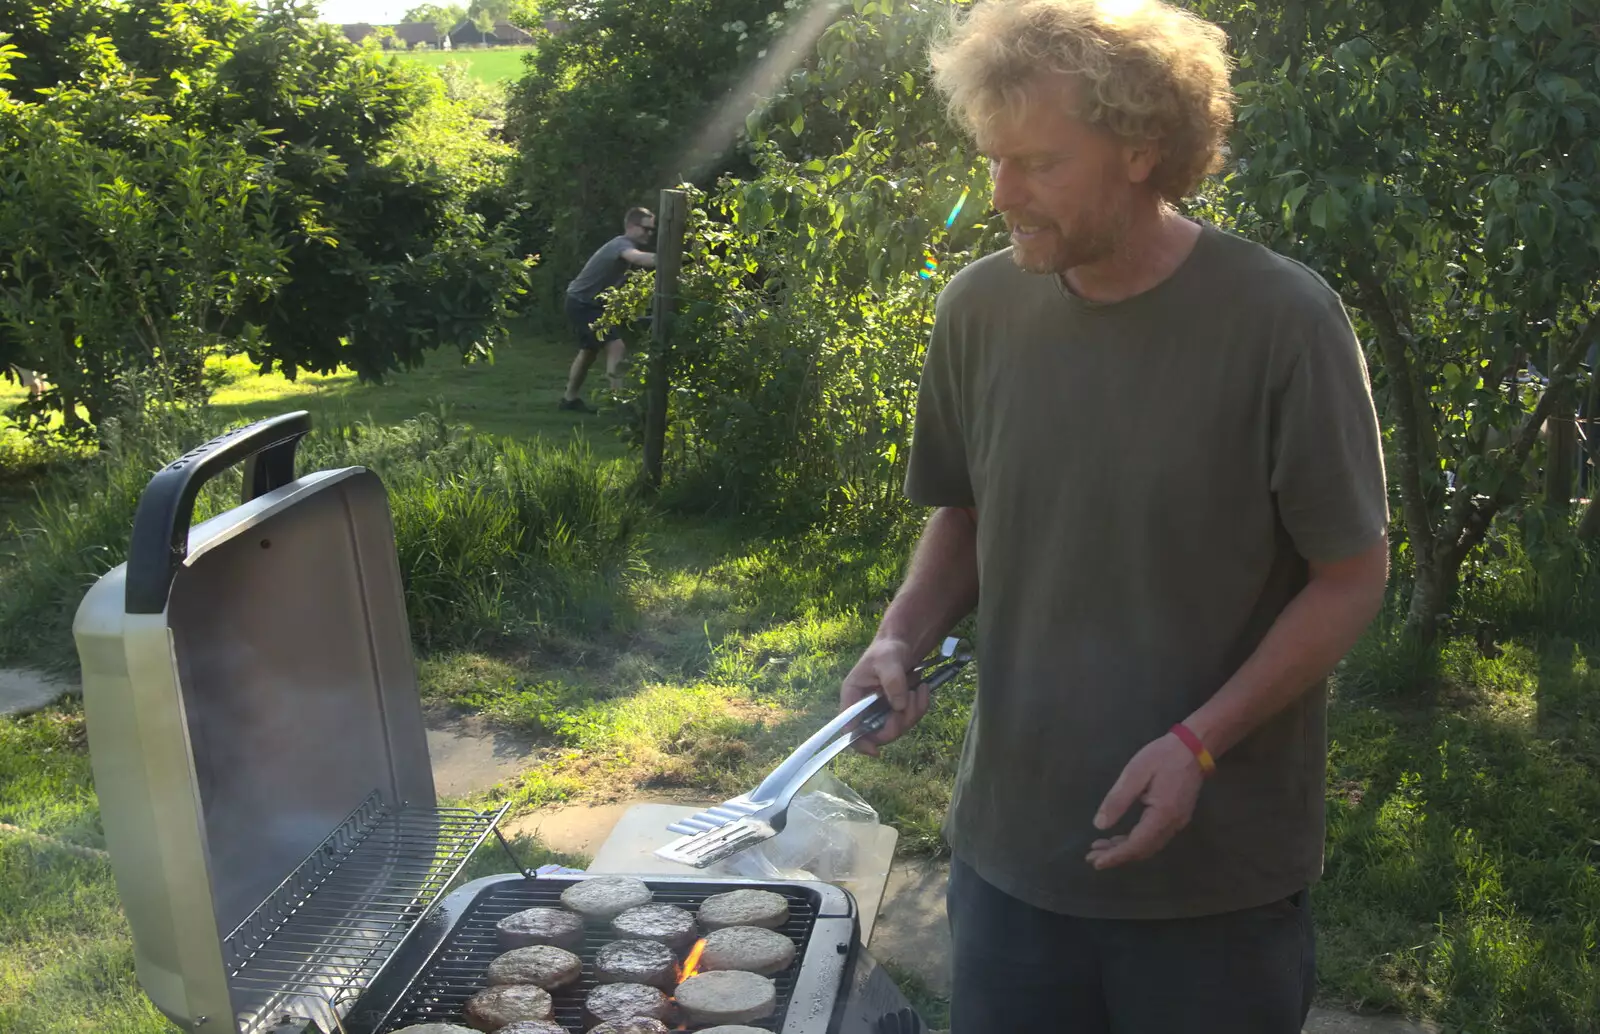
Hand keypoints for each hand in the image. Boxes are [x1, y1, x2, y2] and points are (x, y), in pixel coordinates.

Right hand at [839, 637, 928, 756]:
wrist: (902, 644)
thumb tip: (898, 707)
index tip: (876, 750)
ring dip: (912, 712)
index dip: (860, 743)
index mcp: (853, 697)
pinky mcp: (897, 710)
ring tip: (919, 689)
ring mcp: (882, 711)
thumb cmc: (887, 649)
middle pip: (877, 733)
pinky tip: (923, 689)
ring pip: (897, 728)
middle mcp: (865, 709)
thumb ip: (892, 681)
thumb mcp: (888, 659)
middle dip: (897, 723)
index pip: (849, 729)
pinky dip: (920, 706)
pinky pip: (910, 719)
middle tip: (910, 702)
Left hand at [1085, 732, 1204, 869]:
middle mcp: (1173, 825)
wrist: (1194, 748)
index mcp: (1163, 815)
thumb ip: (1117, 800)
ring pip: (1148, 846)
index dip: (1115, 856)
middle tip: (1092, 857)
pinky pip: (1153, 838)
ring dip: (1124, 850)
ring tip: (1100, 849)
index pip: (1136, 845)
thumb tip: (1099, 826)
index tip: (1095, 862)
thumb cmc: (1162, 757)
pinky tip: (1119, 838)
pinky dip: (1135, 842)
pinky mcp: (1176, 818)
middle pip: (1142, 850)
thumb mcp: (1135, 773)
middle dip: (1116, 856)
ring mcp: (1177, 823)